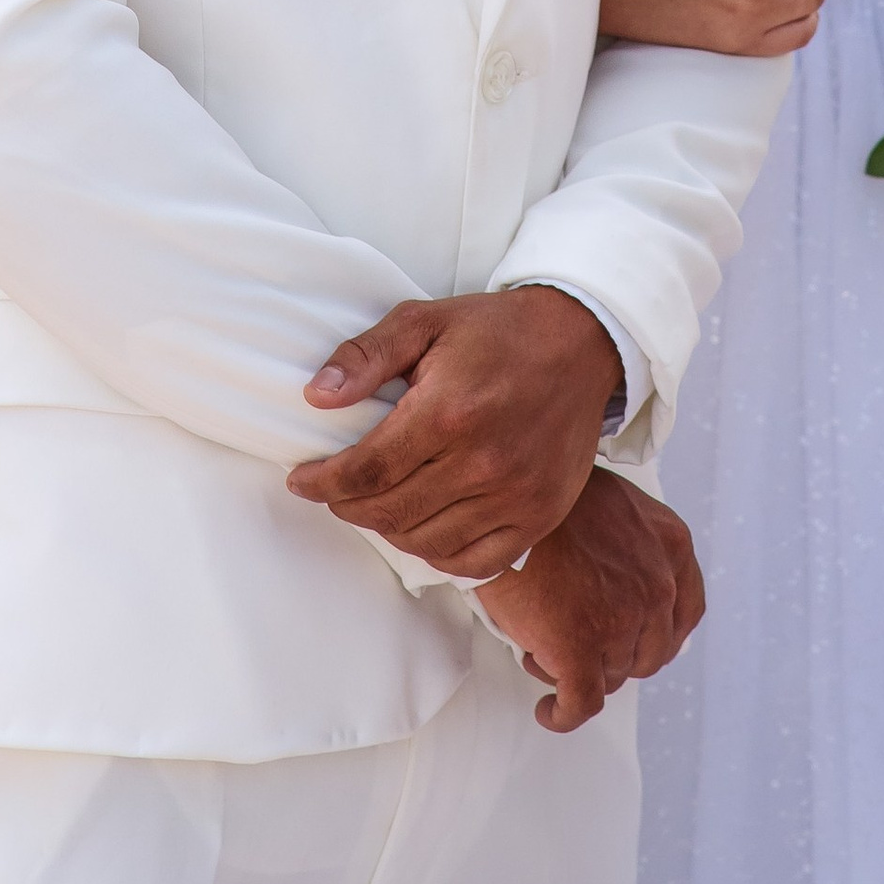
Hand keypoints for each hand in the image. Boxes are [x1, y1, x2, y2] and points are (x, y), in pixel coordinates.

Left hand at [285, 287, 619, 574]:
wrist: (582, 343)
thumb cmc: (497, 331)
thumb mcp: (424, 321)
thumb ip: (366, 356)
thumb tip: (316, 396)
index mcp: (448, 411)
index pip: (367, 470)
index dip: (324, 483)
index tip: (301, 480)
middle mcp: (483, 461)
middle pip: (391, 511)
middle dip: (348, 506)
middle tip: (333, 492)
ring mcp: (515, 495)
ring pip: (427, 542)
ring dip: (388, 529)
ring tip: (375, 506)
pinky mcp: (539, 515)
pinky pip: (475, 562)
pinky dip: (439, 554)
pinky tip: (423, 529)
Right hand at [476, 470, 704, 732]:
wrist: (508, 497)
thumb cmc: (550, 494)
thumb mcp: (615, 501)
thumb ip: (634, 540)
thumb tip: (619, 576)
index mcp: (671, 545)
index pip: (686, 609)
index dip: (661, 634)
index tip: (639, 642)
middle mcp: (657, 586)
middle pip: (647, 651)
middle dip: (615, 655)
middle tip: (579, 644)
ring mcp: (621, 621)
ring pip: (610, 675)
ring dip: (580, 672)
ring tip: (542, 652)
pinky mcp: (580, 650)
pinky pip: (581, 703)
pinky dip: (564, 714)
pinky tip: (549, 710)